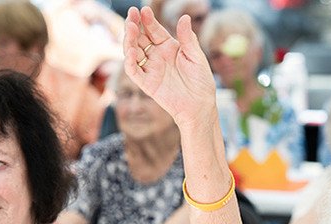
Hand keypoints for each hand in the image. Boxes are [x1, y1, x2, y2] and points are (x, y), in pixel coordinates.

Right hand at [123, 6, 217, 128]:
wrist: (200, 106)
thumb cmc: (201, 81)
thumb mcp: (197, 57)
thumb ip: (188, 39)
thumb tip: (184, 17)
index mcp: (169, 47)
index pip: (154, 30)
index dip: (148, 20)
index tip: (143, 10)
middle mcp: (157, 56)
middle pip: (140, 38)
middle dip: (134, 25)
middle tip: (131, 14)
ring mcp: (150, 69)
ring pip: (133, 51)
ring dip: (129, 40)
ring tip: (130, 28)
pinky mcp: (147, 83)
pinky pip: (134, 71)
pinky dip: (130, 62)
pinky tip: (132, 52)